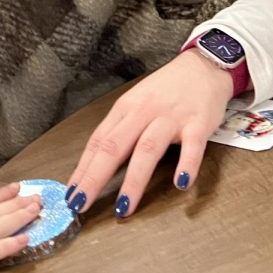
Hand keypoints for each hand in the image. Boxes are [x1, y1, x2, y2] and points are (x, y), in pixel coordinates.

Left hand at [65, 50, 232, 217]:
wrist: (202, 66)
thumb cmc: (165, 91)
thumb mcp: (135, 105)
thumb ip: (119, 132)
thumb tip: (94, 166)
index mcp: (125, 109)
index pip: (97, 141)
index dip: (82, 169)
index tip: (71, 194)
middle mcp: (143, 112)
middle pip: (114, 146)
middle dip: (96, 177)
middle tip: (82, 203)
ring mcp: (170, 118)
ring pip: (148, 148)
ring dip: (134, 180)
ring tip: (124, 206)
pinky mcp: (198, 123)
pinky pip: (192, 146)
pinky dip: (186, 165)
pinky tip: (180, 183)